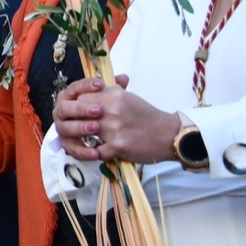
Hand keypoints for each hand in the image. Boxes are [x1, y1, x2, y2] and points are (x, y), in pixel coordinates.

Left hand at [51, 74, 177, 162]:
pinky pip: (95, 151)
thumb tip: (87, 91)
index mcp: (114, 95)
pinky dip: (94, 153)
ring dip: (84, 138)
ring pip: (84, 133)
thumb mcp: (127, 98)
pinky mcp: (117, 145)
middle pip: (79, 114)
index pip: (81, 97)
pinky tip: (97, 152)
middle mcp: (112, 109)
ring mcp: (114, 128)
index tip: (81, 112)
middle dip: (78, 121)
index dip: (79, 106)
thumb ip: (107, 93)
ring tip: (86, 140)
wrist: (168, 134)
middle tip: (80, 127)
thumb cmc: (146, 117)